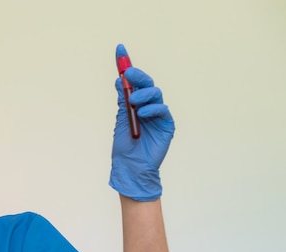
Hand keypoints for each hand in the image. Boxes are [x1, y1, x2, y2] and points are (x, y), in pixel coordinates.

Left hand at [109, 44, 174, 200]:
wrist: (131, 168)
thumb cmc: (124, 148)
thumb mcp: (121, 120)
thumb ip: (123, 101)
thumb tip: (120, 80)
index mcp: (134, 105)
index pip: (133, 81)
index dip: (127, 65)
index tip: (120, 49)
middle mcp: (147, 107)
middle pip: (146, 84)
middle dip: (138, 75)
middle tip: (129, 73)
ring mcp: (157, 115)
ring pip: (155, 93)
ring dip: (143, 94)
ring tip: (133, 102)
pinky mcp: (166, 124)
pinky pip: (162, 110)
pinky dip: (151, 109)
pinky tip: (142, 114)